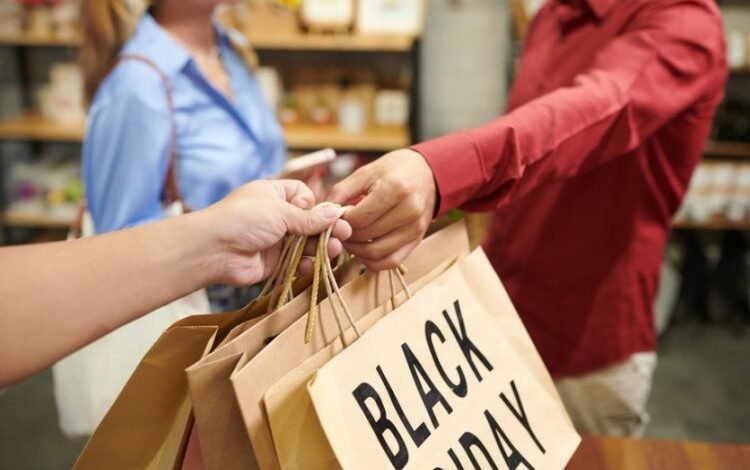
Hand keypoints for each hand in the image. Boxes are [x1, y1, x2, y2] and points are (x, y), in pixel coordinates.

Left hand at [201, 179, 351, 285]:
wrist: (213, 250)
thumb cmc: (242, 219)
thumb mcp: (280, 212)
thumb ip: (309, 217)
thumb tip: (335, 213)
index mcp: (274, 194)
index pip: (304, 196)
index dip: (314, 205)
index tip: (320, 213)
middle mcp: (276, 215)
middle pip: (309, 221)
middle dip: (326, 228)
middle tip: (345, 233)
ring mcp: (275, 239)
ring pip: (306, 242)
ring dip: (320, 246)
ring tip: (335, 250)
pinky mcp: (274, 261)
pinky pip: (296, 261)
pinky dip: (306, 263)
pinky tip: (313, 264)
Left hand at [328, 149, 435, 269]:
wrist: (427, 174)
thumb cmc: (393, 170)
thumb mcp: (366, 172)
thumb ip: (341, 191)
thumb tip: (322, 213)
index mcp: (396, 189)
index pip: (358, 218)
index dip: (340, 221)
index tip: (334, 217)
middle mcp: (409, 210)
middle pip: (366, 236)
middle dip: (346, 236)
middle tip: (337, 229)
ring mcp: (415, 228)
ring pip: (376, 253)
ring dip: (356, 250)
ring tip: (348, 239)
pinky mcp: (417, 240)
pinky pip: (391, 262)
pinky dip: (373, 261)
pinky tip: (363, 250)